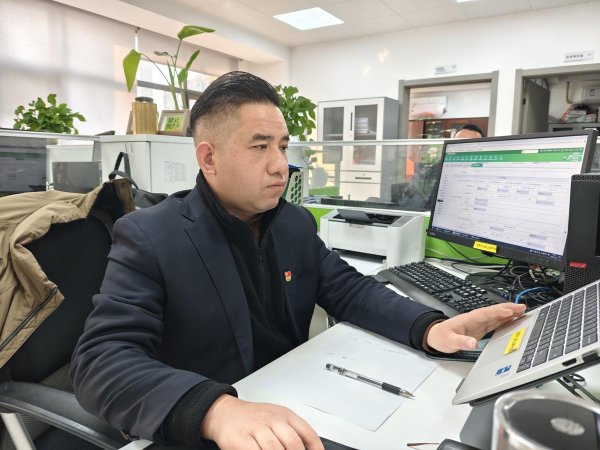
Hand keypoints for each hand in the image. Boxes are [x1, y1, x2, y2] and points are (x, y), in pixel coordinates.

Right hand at [201, 394, 323, 449]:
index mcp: (285, 415)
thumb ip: (291, 432)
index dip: (316, 449)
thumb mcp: (275, 419)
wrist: (224, 412)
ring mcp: (256, 428)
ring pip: (275, 449)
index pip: (307, 434)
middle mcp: (272, 419)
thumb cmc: (252, 418)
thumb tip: (309, 448)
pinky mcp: (240, 439)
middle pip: (293, 443)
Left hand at [426, 303, 525, 352]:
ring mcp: (478, 323)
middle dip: (507, 309)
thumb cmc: (440, 337)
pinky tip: (512, 319)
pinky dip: (504, 320)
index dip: (497, 312)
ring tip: (522, 311)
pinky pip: (494, 322)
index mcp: (468, 319)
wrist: (435, 336)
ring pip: (495, 316)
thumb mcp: (449, 341)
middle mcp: (475, 319)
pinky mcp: (479, 329)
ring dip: (508, 313)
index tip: (510, 312)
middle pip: (493, 312)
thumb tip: (473, 343)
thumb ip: (460, 342)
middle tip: (522, 308)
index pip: (485, 314)